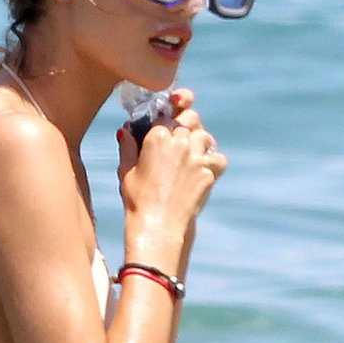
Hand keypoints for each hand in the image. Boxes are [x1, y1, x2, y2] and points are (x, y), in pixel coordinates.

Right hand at [117, 91, 226, 237]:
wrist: (158, 225)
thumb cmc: (138, 200)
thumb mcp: (126, 171)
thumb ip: (127, 147)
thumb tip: (125, 131)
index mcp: (156, 137)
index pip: (166, 117)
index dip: (165, 124)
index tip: (164, 133)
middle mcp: (179, 142)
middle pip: (189, 119)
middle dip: (185, 125)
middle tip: (180, 139)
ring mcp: (196, 156)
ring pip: (204, 135)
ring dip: (199, 141)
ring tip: (191, 155)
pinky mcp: (209, 171)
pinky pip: (218, 157)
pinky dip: (213, 162)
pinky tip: (203, 169)